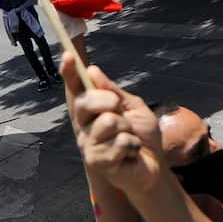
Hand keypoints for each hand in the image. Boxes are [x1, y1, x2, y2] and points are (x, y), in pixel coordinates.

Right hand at [62, 54, 163, 194]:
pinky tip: (130, 154)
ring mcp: (88, 144)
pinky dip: (132, 145)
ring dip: (127, 129)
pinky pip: (119, 142)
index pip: (76, 90)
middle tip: (119, 109)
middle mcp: (84, 126)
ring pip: (108, 122)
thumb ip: (114, 92)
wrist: (154, 166)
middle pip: (85, 102)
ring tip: (129, 139)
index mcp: (92, 111)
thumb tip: (92, 71)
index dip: (69, 73)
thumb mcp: (133, 107)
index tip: (68, 55)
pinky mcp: (96, 161)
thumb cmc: (142, 136)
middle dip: (108, 100)